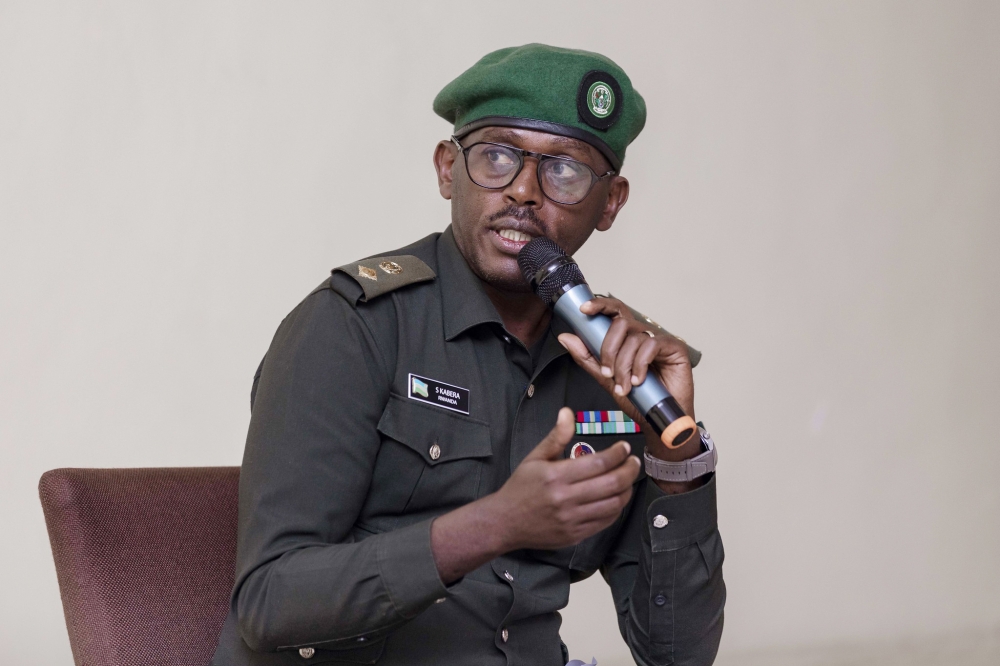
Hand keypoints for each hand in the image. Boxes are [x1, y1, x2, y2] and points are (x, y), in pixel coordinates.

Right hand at [493, 407, 640, 550]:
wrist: (505, 522)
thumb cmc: (521, 487)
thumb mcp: (534, 458)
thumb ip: (556, 436)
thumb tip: (568, 413)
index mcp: (556, 476)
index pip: (598, 463)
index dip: (617, 453)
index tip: (624, 447)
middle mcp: (566, 499)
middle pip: (611, 483)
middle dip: (629, 470)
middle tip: (633, 461)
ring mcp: (572, 520)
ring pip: (613, 504)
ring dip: (627, 490)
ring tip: (628, 479)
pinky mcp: (576, 535)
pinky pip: (606, 521)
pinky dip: (616, 508)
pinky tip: (616, 497)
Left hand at [557, 296, 694, 425]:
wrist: (659, 418)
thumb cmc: (637, 398)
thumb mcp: (606, 378)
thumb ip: (587, 357)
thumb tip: (565, 337)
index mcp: (627, 336)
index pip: (614, 311)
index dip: (599, 305)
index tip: (583, 310)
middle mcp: (643, 334)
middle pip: (621, 323)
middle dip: (608, 349)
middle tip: (608, 373)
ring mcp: (659, 339)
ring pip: (634, 338)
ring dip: (624, 365)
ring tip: (624, 386)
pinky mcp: (675, 347)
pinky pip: (652, 345)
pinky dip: (640, 364)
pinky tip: (639, 381)